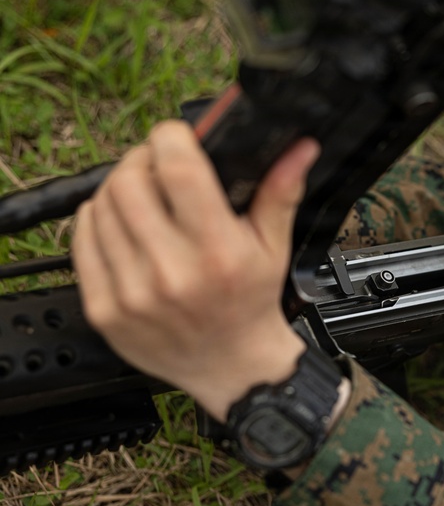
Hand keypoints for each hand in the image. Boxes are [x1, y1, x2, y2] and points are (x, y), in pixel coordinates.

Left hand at [72, 120, 320, 421]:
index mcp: (218, 252)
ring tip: (141, 196)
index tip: (176, 138)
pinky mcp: (104, 310)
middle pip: (129, 182)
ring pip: (100, 207)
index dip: (171, 139)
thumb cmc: (251, 304)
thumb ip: (281, 191)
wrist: (232, 367)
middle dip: (141, 160)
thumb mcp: (274, 246)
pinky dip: (96, 220)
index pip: (179, 170)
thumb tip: (300, 148)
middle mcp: (173, 273)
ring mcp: (132, 294)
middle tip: (156, 165)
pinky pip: (82, 242)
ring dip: (118, 188)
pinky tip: (121, 224)